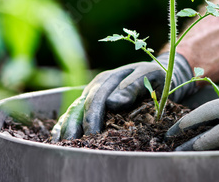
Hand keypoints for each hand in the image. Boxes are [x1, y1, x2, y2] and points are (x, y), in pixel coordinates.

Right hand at [52, 53, 193, 140]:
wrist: (160, 73)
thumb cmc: (157, 77)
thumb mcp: (150, 77)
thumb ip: (132, 87)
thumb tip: (112, 102)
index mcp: (109, 78)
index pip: (96, 99)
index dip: (93, 117)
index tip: (93, 134)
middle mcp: (96, 86)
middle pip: (80, 106)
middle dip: (75, 126)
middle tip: (75, 144)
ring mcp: (91, 94)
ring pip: (74, 110)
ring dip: (66, 127)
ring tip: (63, 144)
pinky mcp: (90, 103)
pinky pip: (74, 113)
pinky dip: (64, 124)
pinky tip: (58, 137)